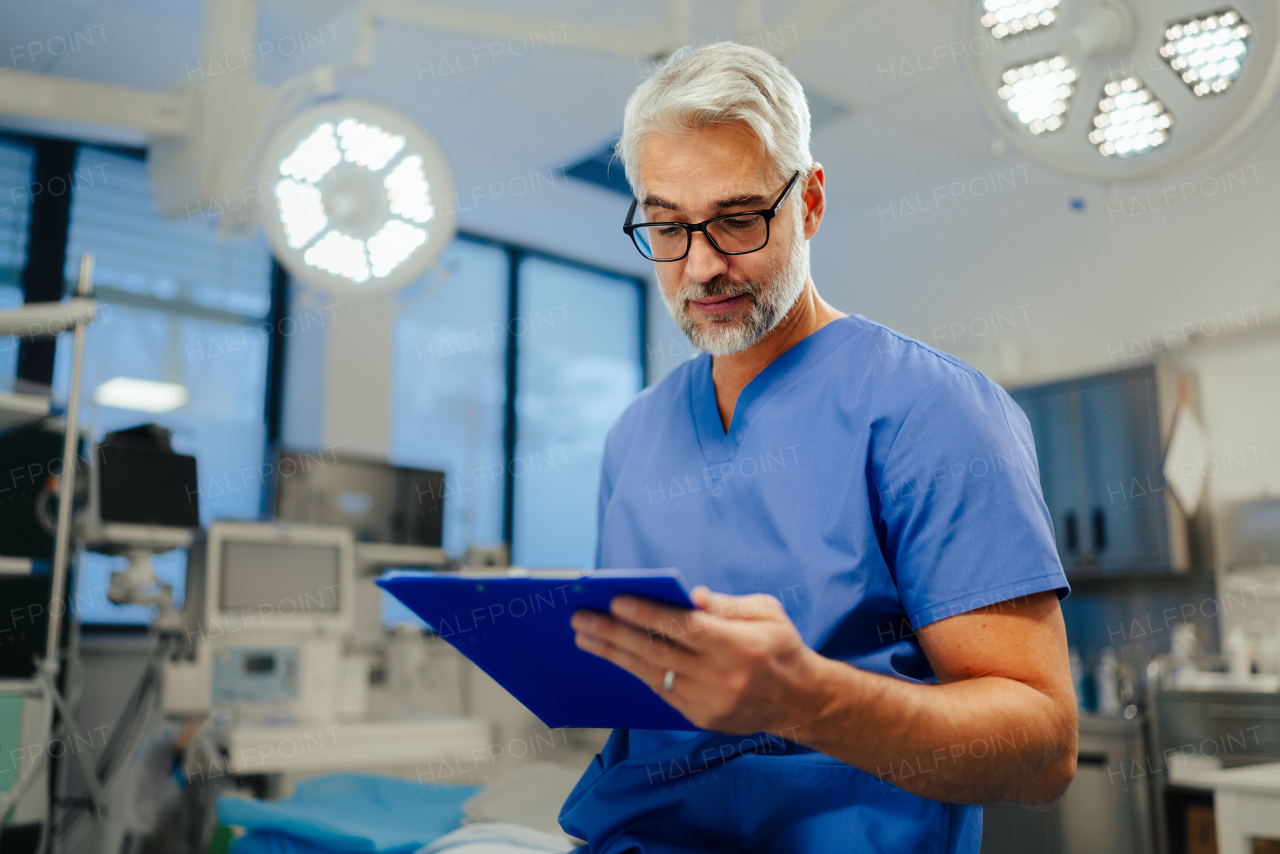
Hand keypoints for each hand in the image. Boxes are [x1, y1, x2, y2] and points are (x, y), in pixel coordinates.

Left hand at [571, 586, 827, 734]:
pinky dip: (635, 671)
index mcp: (739, 646)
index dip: (648, 614)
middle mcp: (720, 677)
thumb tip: (689, 597)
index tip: (616, 600)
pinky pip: (660, 690)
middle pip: (657, 653)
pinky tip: (614, 655)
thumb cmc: (780, 647)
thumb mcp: (766, 612)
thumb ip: (725, 605)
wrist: (800, 702)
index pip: (684, 629)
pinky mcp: (700, 717)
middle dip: (615, 633)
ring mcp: (708, 702)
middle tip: (581, 618)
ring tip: (584, 637)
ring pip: (651, 674)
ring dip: (614, 654)